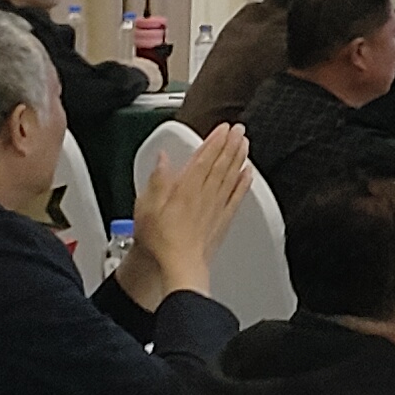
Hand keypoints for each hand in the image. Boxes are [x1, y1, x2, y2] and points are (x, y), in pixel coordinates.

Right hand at [124, 121, 249, 301]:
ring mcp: (217, 207)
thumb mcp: (146, 206)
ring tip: (245, 143)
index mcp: (186, 188)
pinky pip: (237, 196)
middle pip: (221, 163)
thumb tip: (163, 159)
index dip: (215, 141)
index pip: (204, 158)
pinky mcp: (223, 220)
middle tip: (239, 129)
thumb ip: (157, 180)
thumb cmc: (161, 240)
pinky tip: (248, 173)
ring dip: (239, 157)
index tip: (223, 128)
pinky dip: (244, 183)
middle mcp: (205, 195)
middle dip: (231, 144)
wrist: (180, 266)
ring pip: (231, 176)